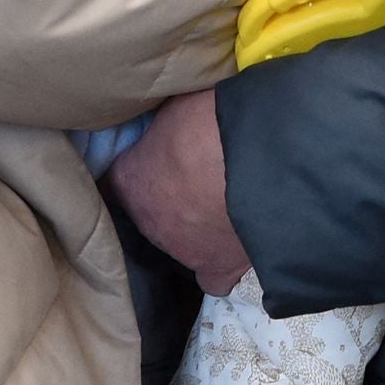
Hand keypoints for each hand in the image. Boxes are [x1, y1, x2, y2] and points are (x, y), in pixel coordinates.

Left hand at [107, 88, 250, 292]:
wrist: (265, 160)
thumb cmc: (217, 121)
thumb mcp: (180, 107)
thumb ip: (168, 125)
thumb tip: (171, 126)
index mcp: (131, 178)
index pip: (119, 179)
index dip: (142, 167)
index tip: (160, 158)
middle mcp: (148, 221)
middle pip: (153, 213)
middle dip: (173, 198)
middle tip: (204, 175)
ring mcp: (182, 251)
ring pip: (183, 242)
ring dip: (200, 225)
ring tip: (230, 203)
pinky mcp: (219, 270)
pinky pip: (214, 277)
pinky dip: (223, 264)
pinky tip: (239, 243)